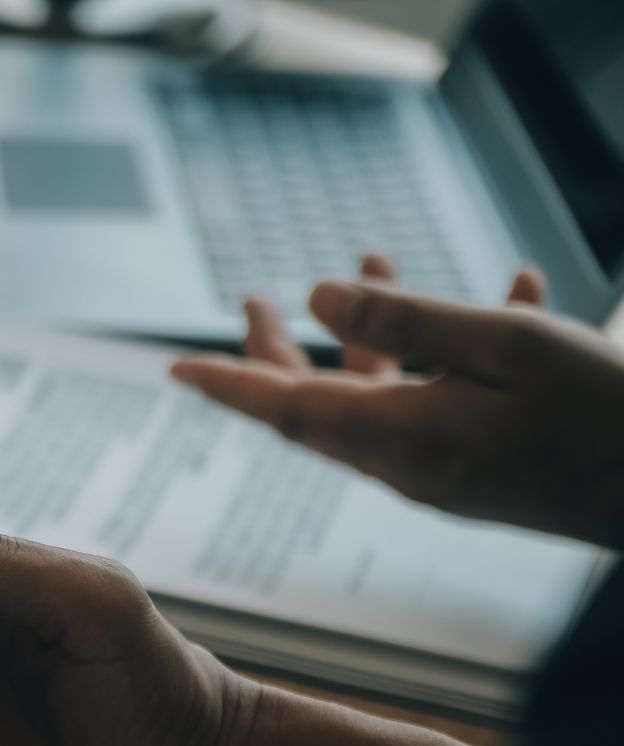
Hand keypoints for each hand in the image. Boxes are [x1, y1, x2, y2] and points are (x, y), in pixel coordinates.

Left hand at [171, 256, 623, 546]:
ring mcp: (447, 472)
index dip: (228, 384)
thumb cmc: (606, 417)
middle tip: (254, 301)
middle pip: (319, 406)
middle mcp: (409, 464)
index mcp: (402, 439)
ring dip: (376, 334)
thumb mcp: (508, 348)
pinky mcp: (484, 471)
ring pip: (386, 395)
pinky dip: (458, 351)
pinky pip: (449, 403)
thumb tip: (319, 297)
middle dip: (282, 351)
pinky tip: (513, 290)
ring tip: (376, 263)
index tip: (174, 368)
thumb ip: (409, 323)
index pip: (285, 410)